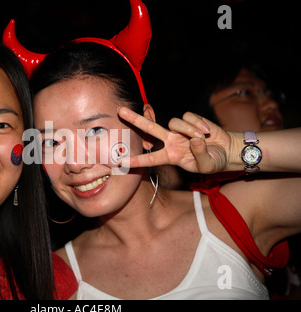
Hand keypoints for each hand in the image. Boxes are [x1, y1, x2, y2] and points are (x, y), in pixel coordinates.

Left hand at [118, 108, 234, 172]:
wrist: (226, 150)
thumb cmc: (213, 161)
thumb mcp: (207, 166)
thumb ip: (199, 155)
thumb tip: (194, 140)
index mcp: (170, 156)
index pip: (150, 159)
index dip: (135, 160)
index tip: (119, 162)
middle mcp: (171, 142)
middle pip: (149, 128)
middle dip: (134, 119)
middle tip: (119, 111)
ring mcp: (179, 130)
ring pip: (174, 122)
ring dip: (189, 129)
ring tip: (203, 137)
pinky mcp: (190, 120)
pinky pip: (188, 117)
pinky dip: (198, 123)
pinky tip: (207, 131)